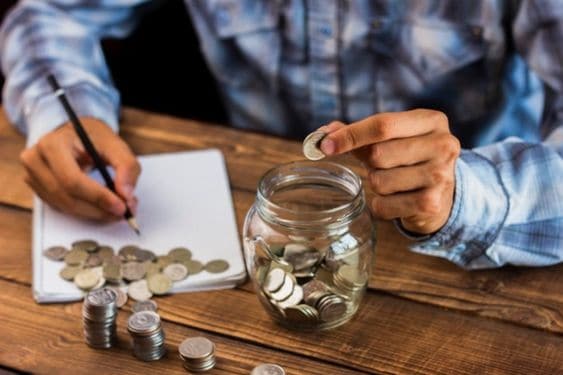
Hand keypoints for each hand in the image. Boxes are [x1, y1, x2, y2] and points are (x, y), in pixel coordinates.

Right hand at [20, 118, 140, 220]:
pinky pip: (62, 208)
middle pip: (67, 197)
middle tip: (124, 212)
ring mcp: (32, 176)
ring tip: (117, 209)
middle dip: (99, 209)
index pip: (72, 179)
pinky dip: (86, 211)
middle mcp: (36, 160)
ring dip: (94, 213)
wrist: (77, 134)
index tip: (121, 206)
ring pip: (65, 206)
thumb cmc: (95, 138)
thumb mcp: (116, 145)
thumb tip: (126, 195)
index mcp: (53, 144)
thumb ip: (127, 167)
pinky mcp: (38, 189)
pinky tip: (102, 207)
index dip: (98, 196)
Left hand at [319, 109, 459, 233]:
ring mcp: (440, 176)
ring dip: (377, 185)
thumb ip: (359, 133)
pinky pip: (384, 205)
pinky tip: (398, 200)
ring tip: (395, 182)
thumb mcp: (392, 138)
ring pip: (379, 181)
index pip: (383, 125)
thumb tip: (323, 135)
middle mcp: (442, 145)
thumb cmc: (409, 159)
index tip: (325, 145)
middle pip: (378, 154)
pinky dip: (381, 205)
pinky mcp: (431, 204)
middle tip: (381, 165)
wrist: (442, 194)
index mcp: (431, 121)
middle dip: (369, 163)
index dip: (350, 135)